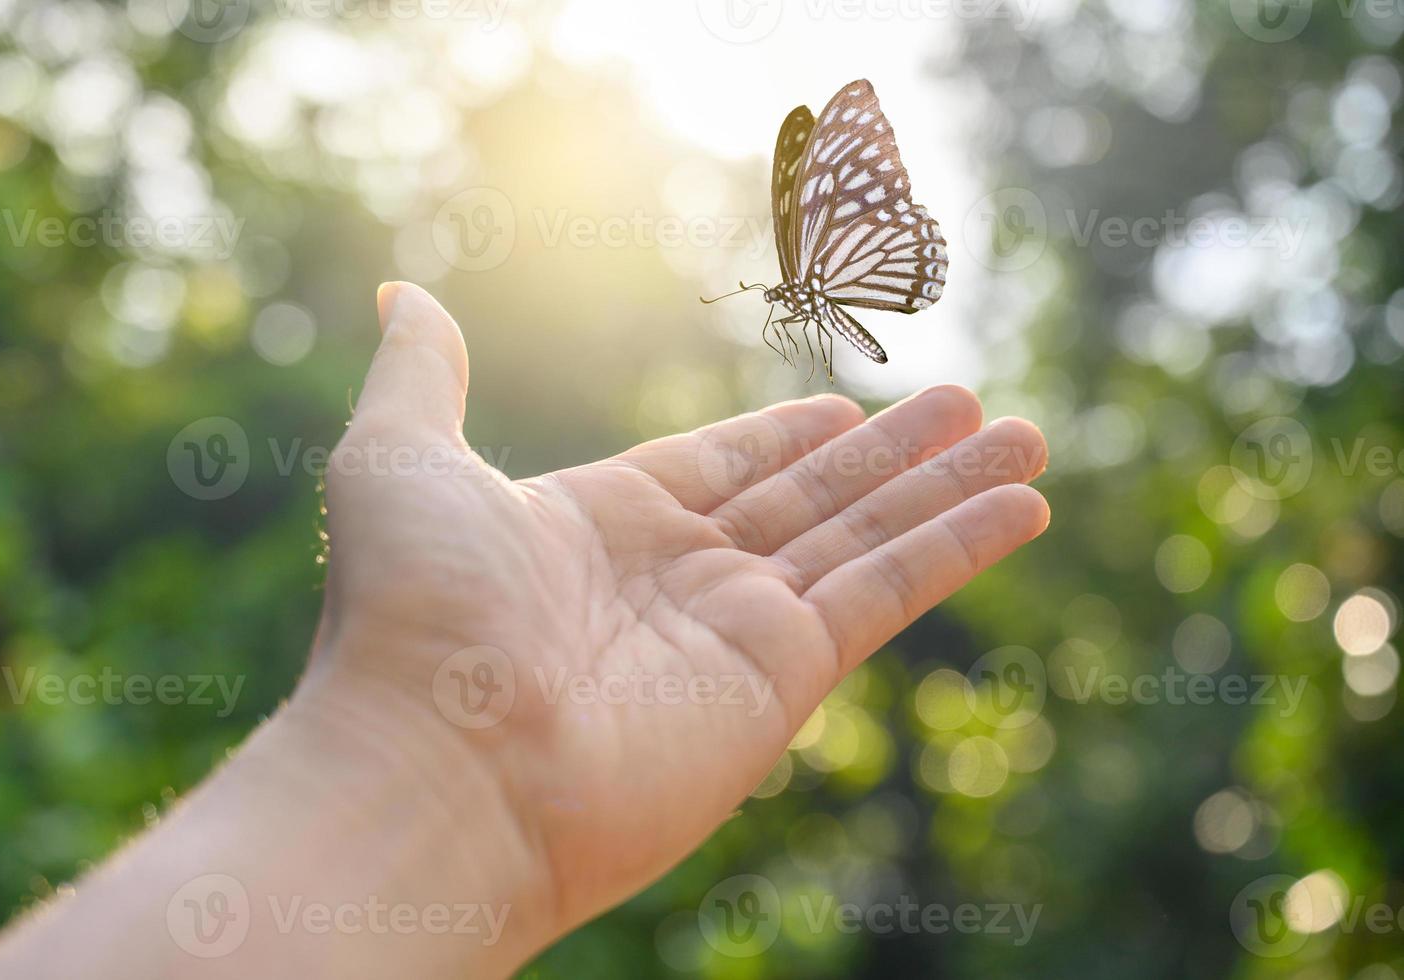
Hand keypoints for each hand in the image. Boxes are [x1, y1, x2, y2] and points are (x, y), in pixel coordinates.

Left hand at [298, 283, 1050, 944]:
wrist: (441, 768)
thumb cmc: (409, 614)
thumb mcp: (400, 458)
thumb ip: (422, 372)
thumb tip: (403, 291)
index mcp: (599, 524)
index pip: (721, 466)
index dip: (789, 434)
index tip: (846, 407)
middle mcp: (676, 577)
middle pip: (811, 496)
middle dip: (893, 452)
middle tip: (971, 402)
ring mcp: (734, 629)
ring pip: (866, 537)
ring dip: (949, 486)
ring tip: (1025, 436)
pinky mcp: (783, 676)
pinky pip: (887, 592)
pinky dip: (957, 546)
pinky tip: (1021, 504)